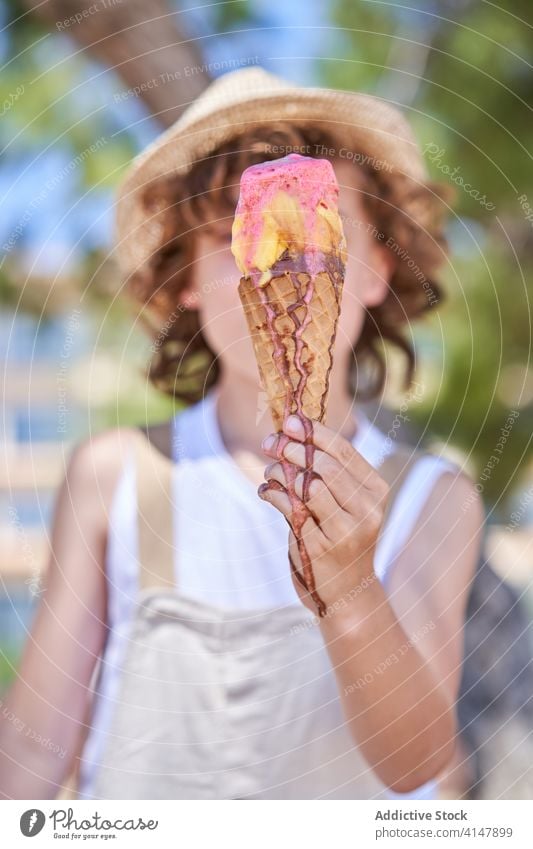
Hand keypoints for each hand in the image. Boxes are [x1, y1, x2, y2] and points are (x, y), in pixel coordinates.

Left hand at [258, 413, 389, 613]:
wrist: (347, 592)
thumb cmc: (341, 538)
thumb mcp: (346, 504)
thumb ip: (329, 473)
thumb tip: (293, 431)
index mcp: (376, 491)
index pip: (344, 451)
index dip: (314, 432)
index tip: (290, 421)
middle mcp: (367, 510)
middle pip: (325, 466)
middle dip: (292, 449)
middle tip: (269, 443)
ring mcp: (346, 531)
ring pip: (308, 485)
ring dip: (280, 471)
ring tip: (269, 471)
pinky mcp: (321, 547)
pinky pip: (291, 508)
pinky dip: (273, 493)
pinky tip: (266, 491)